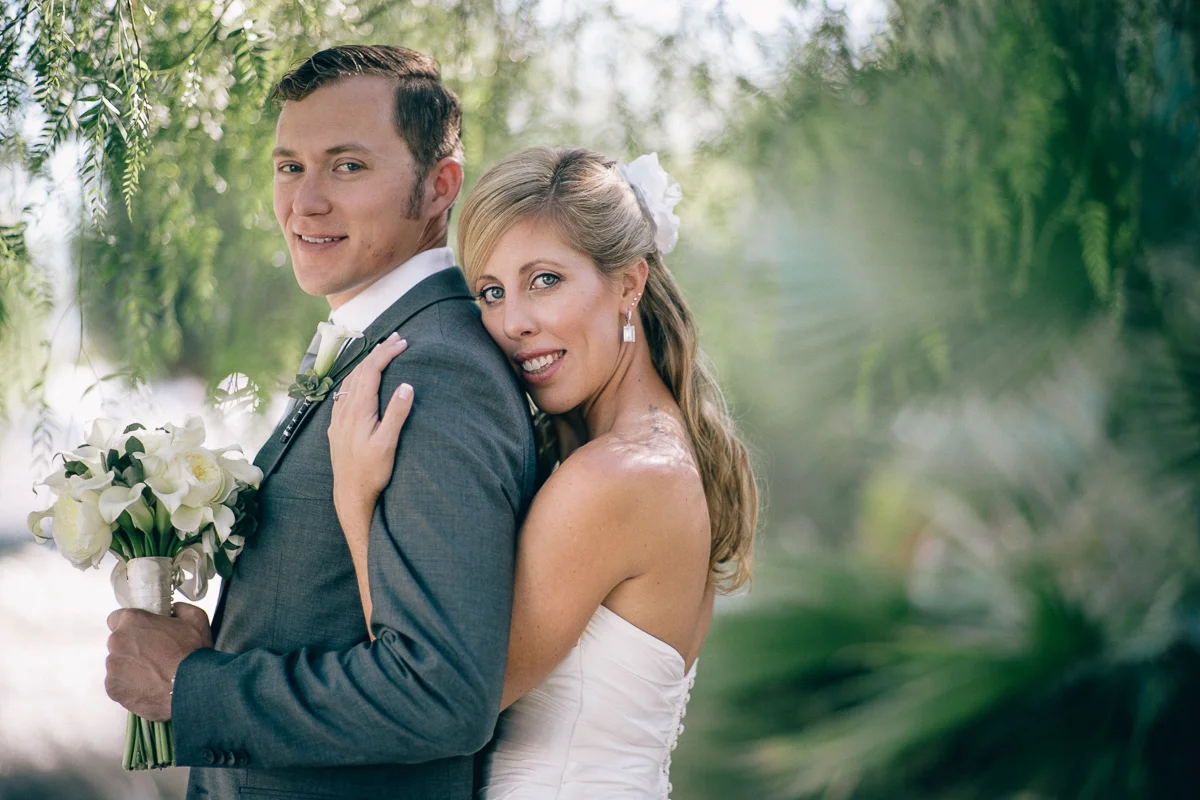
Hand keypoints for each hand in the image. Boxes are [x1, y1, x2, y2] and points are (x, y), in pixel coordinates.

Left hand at [105, 602, 212, 720]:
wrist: (192, 688)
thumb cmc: (192, 654)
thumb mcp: (196, 619)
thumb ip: (179, 609)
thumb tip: (174, 610)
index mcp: (133, 622)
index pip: (116, 618)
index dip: (131, 625)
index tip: (141, 632)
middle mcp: (117, 642)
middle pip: (118, 643)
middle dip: (133, 647)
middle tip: (155, 655)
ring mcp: (113, 667)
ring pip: (118, 665)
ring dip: (131, 667)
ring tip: (155, 673)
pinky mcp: (114, 689)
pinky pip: (118, 685)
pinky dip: (130, 686)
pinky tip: (149, 686)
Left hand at [328, 332, 414, 526]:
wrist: (350, 494)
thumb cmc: (371, 471)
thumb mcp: (388, 443)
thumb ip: (396, 414)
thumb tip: (406, 386)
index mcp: (358, 410)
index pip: (372, 371)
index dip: (386, 354)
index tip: (403, 343)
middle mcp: (345, 410)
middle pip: (360, 371)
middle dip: (378, 352)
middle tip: (396, 338)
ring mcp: (338, 418)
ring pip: (350, 380)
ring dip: (367, 363)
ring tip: (381, 353)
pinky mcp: (337, 426)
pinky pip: (344, 392)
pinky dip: (356, 378)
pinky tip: (360, 380)